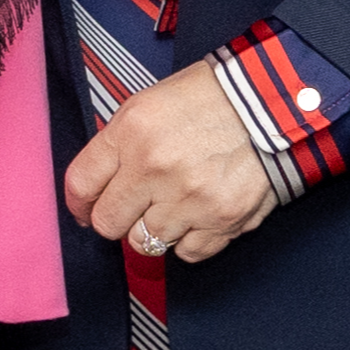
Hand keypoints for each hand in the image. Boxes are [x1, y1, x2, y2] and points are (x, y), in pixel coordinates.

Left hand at [58, 56, 285, 270]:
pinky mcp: (221, 220)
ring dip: (155, 227)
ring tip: (174, 203)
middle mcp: (155, 168)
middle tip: (134, 206)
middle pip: (108, 223)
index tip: (86, 208)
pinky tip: (199, 213)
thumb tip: (97, 186)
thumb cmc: (211, 97)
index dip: (79, 203)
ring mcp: (189, 199)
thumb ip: (119, 144)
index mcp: (132, 132)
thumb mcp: (150, 103)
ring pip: (145, 243)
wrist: (270, 101)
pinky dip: (189, 238)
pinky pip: (185, 252)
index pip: (81, 184)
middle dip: (117, 217)